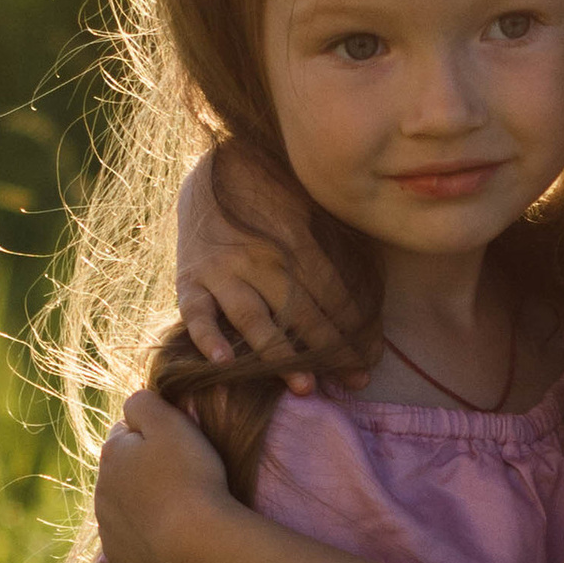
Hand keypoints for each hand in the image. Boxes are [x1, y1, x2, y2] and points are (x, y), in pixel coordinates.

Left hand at [94, 387, 235, 562]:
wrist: (198, 543)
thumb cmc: (190, 477)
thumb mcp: (170, 422)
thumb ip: (143, 402)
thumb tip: (132, 408)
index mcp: (110, 453)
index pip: (125, 433)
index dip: (153, 438)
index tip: (178, 451)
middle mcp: (100, 489)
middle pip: (123, 471)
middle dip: (145, 472)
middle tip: (182, 481)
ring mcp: (107, 527)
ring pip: (125, 506)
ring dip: (145, 504)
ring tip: (179, 511)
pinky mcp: (119, 558)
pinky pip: (131, 540)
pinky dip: (146, 537)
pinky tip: (170, 537)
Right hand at [176, 147, 367, 391]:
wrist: (210, 176)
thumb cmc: (273, 200)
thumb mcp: (309, 210)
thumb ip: (335, 248)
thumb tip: (374, 295)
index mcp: (295, 240)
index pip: (334, 295)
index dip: (357, 330)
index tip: (373, 358)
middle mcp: (260, 258)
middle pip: (301, 313)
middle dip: (332, 351)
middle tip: (357, 381)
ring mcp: (222, 271)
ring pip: (254, 319)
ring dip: (280, 355)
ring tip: (306, 386)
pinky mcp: (189, 281)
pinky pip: (195, 314)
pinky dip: (206, 338)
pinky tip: (223, 364)